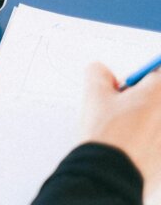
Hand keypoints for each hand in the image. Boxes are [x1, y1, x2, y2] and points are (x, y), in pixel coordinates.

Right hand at [80, 61, 160, 197]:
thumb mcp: (93, 94)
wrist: (110, 174)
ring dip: (144, 123)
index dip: (138, 80)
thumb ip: (98, 73)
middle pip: (156, 100)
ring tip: (124, 132)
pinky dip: (147, 143)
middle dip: (142, 101)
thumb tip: (103, 72)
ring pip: (154, 122)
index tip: (127, 87)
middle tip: (122, 109)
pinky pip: (155, 142)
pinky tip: (131, 150)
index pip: (155, 74)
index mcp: (158, 93)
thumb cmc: (106, 135)